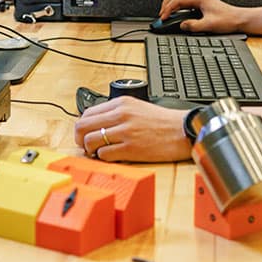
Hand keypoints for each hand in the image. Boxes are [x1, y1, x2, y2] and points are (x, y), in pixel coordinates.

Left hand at [74, 96, 190, 162]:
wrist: (182, 131)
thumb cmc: (162, 122)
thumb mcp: (138, 107)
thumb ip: (117, 113)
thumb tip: (97, 124)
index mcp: (121, 103)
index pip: (87, 112)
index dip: (82, 126)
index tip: (86, 133)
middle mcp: (121, 115)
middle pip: (83, 126)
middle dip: (80, 138)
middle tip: (86, 145)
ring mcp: (125, 132)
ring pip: (90, 141)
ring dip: (91, 149)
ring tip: (99, 152)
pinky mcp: (130, 148)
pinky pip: (104, 155)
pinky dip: (103, 158)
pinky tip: (112, 157)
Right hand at [159, 0, 246, 33]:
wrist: (239, 19)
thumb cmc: (228, 20)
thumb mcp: (209, 25)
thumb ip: (193, 26)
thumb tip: (182, 25)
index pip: (176, 0)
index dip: (167, 9)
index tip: (164, 18)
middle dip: (166, 3)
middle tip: (162, 15)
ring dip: (171, 3)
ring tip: (167, 14)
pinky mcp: (201, 3)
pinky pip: (185, 1)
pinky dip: (177, 6)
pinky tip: (177, 15)